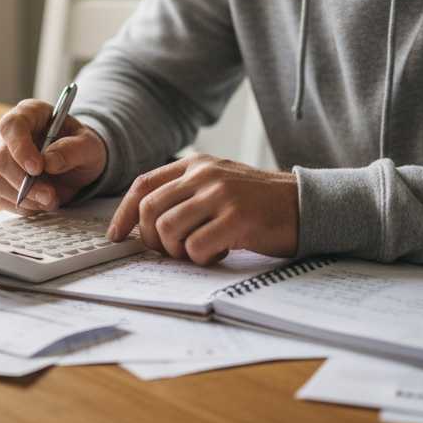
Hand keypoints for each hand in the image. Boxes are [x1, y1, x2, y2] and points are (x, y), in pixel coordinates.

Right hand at [0, 99, 106, 213]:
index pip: (12, 126)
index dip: (20, 147)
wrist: (79, 165)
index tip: (37, 168)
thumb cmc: (81, 148)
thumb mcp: (90, 146)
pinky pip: (2, 198)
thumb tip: (50, 162)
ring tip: (51, 200)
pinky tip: (42, 203)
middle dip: (23, 181)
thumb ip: (73, 149)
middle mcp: (10, 136)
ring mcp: (3, 159)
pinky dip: (23, 206)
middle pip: (0, 157)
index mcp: (30, 114)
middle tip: (49, 195)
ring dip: (25, 197)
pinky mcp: (3, 181)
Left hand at [106, 154, 297, 264]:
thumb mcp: (219, 183)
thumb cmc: (259, 203)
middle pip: (150, 209)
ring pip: (168, 229)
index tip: (116, 235)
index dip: (124, 213)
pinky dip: (201, 259)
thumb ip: (185, 193)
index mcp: (196, 164)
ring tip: (200, 251)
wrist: (306, 204)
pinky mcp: (237, 219)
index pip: (143, 184)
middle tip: (169, 251)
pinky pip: (196, 248)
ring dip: (177, 251)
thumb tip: (143, 223)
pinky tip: (220, 253)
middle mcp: (205, 174)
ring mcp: (221, 195)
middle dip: (150, 238)